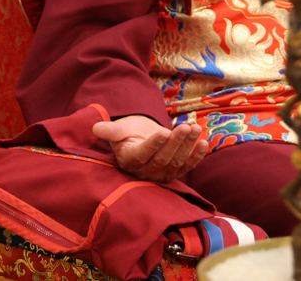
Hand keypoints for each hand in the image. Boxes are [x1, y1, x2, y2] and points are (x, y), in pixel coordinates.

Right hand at [91, 115, 207, 181]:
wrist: (140, 138)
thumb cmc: (128, 132)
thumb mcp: (119, 129)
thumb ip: (110, 130)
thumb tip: (96, 128)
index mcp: (129, 160)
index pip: (142, 155)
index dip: (154, 144)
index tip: (164, 131)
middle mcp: (145, 171)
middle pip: (162, 159)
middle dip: (175, 143)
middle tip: (185, 127)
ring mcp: (161, 174)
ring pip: (175, 162)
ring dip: (187, 145)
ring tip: (194, 128)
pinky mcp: (174, 173)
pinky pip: (186, 167)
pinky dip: (196, 156)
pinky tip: (204, 143)